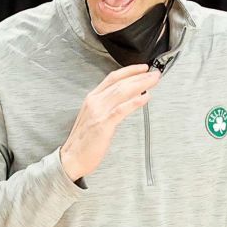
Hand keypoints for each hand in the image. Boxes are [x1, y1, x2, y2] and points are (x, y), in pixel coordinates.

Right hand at [59, 64, 161, 182]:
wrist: (71, 158)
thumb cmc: (83, 142)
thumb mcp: (93, 117)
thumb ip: (105, 107)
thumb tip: (124, 101)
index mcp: (92, 98)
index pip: (112, 78)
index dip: (129, 71)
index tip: (142, 68)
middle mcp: (95, 102)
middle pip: (120, 82)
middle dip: (140, 76)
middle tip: (155, 72)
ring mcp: (98, 112)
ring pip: (122, 92)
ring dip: (141, 84)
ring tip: (154, 80)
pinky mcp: (103, 124)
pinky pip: (121, 109)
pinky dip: (135, 101)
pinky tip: (146, 97)